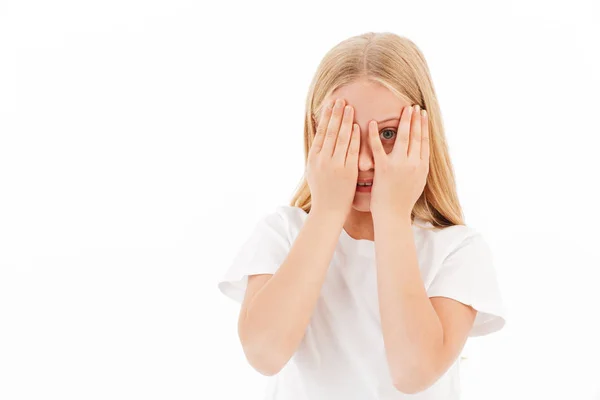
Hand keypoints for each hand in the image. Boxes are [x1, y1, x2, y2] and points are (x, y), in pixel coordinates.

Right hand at [306, 98, 359, 219]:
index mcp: (313, 158)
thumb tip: (319, 136)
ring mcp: (335, 165)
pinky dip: (354, 137)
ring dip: (345, 121)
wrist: (328, 211)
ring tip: (349, 107)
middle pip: (330, 132)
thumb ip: (317, 153)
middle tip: (341, 99)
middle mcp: (323, 160)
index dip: (326, 117)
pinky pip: (352, 151)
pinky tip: (357, 126)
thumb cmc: (322, 192)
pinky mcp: (348, 171)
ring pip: (341, 138)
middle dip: (336, 114)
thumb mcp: (313, 171)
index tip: (330, 104)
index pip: (320, 132)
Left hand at [368, 104, 429, 218]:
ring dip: (403, 121)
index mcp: (422, 167)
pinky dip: (374, 134)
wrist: (393, 216)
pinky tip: (372, 122)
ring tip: (403, 109)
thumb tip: (420, 155)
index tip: (423, 113)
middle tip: (414, 106)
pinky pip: (378, 147)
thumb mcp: (417, 183)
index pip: (424, 141)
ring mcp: (399, 165)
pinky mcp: (383, 169)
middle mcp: (413, 164)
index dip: (424, 126)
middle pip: (416, 136)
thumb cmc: (402, 201)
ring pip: (403, 138)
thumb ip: (419, 167)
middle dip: (416, 119)